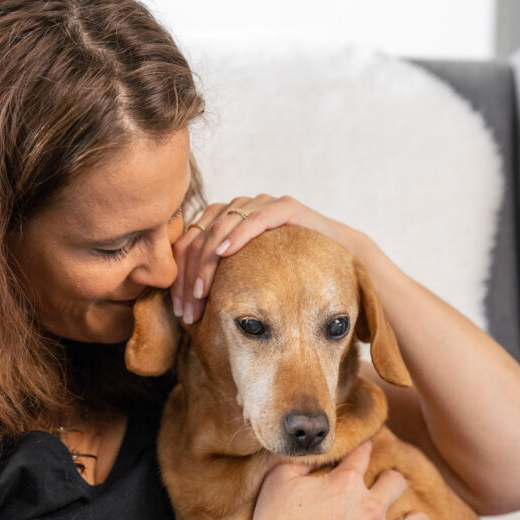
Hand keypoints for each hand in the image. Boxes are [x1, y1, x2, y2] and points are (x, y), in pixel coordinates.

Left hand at [171, 193, 367, 322]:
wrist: (339, 256)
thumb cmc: (289, 274)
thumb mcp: (247, 282)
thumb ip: (219, 286)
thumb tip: (184, 314)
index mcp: (222, 223)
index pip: (188, 245)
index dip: (180, 278)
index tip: (179, 311)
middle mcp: (238, 209)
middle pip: (199, 238)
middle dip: (190, 277)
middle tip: (187, 309)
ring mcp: (260, 205)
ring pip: (220, 227)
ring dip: (207, 261)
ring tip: (201, 291)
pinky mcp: (285, 207)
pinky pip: (255, 218)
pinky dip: (238, 234)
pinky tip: (225, 253)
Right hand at [246, 440, 429, 519]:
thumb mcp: (278, 480)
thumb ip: (301, 461)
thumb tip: (314, 450)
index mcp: (346, 482)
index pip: (362, 455)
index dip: (362, 449)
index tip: (363, 449)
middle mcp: (370, 507)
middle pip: (397, 482)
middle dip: (391, 480)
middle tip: (383, 486)